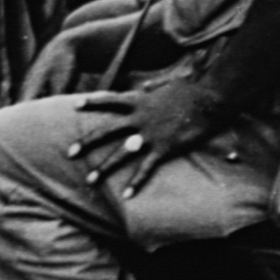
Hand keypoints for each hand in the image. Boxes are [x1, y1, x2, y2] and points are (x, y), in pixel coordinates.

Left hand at [66, 74, 226, 192]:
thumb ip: (153, 86)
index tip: (75, 105)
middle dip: (87, 143)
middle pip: (106, 131)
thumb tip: (147, 83)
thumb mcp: (168, 83)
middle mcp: (139, 118)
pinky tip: (127, 195)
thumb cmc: (193, 90)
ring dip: (104, 168)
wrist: (210, 100)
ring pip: (120, 154)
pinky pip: (146, 169)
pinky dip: (136, 182)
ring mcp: (149, 134)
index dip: (92, 102)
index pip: (110, 100)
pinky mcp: (163, 148)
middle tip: (70, 153)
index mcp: (140, 100)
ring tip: (90, 180)